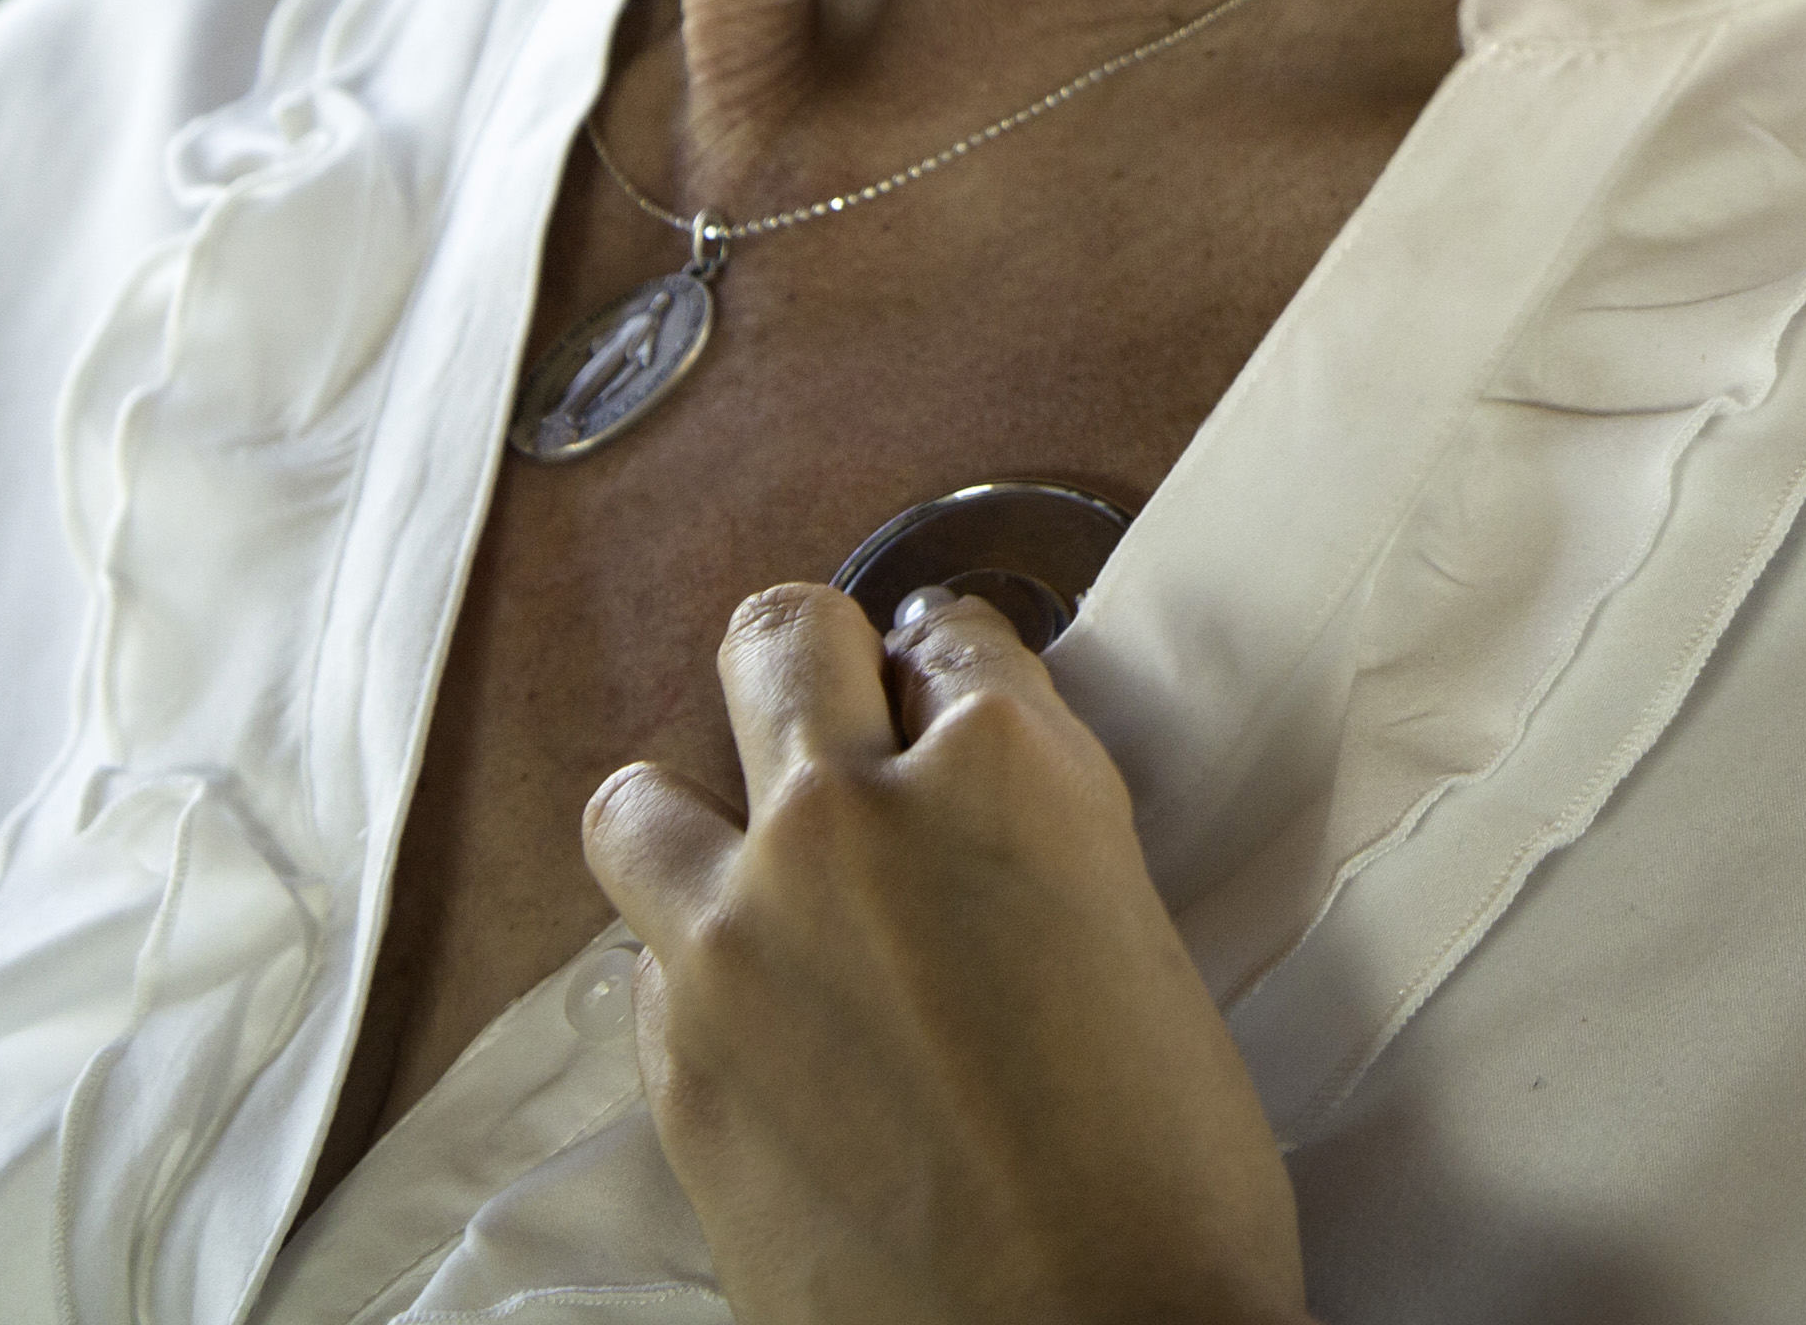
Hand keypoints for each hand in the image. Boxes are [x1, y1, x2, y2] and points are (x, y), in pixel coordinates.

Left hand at [585, 583, 1313, 1324]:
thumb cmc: (1163, 1174)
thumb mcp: (1133, 939)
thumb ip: (1028, 839)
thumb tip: (967, 815)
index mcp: (1007, 771)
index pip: (950, 630)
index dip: (957, 674)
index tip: (958, 711)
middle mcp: (850, 820)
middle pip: (779, 640)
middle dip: (812, 672)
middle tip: (850, 738)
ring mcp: (737, 937)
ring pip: (642, 795)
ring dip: (701, 819)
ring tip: (759, 880)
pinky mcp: (674, 1064)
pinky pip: (644, 963)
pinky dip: (693, 972)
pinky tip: (767, 1026)